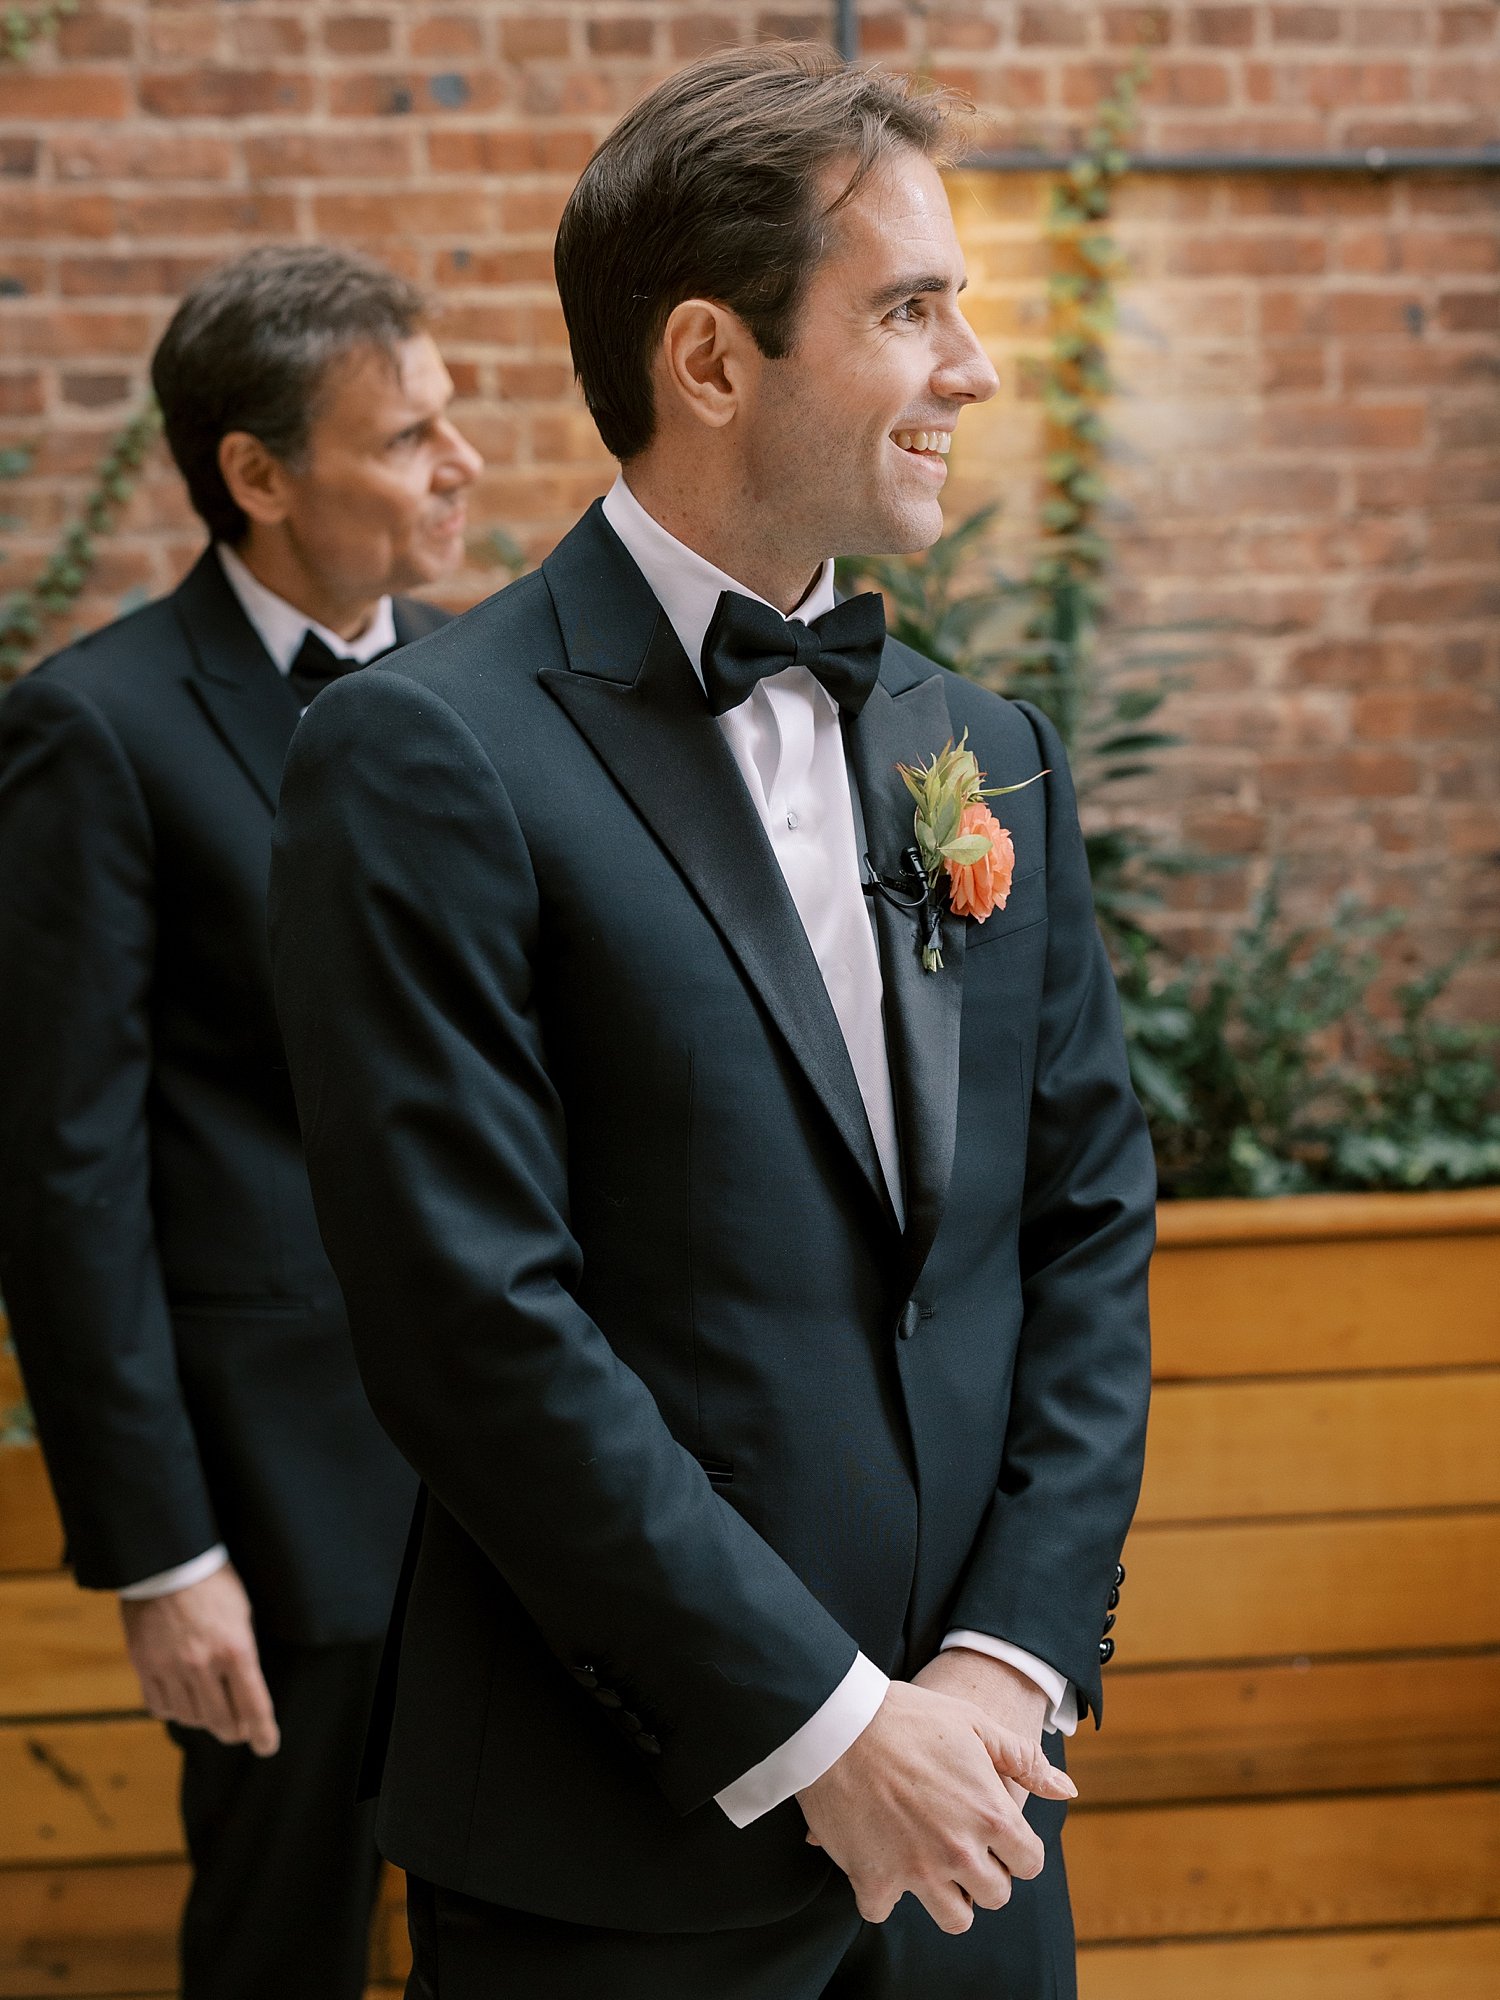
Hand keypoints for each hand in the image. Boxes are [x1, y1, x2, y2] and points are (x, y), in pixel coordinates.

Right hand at [119, 1564, 279, 1755]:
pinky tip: (182, 1699)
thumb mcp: (243, 1612)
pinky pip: (161, 1708)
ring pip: (191, 1718)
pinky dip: (174, 1710)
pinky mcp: (144, 1667)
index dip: (263, 1733)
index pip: (254, 1707)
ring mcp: (170, 1668)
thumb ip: (244, 1653)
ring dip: (204, 1720)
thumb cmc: (214, 1582)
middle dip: (235, 1731)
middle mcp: (203, 1664)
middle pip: (221, 1722)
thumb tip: (246, 1690)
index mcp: (236, 1649)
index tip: (267, 1747)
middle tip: (239, 1731)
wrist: (166, 1561)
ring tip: (211, 1708)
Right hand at [795, 1679, 1074, 1935]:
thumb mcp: (973, 1722)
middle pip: (995, 1896)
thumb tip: (1067, 1790)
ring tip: (929, 1863)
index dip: (1017, 1849)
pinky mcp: (874, 1879)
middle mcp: (960, 1851)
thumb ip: (1023, 1760)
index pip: (1030, 1863)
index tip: (997, 1836)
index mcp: (991, 1815)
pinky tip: (879, 1860)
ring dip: (946, 1895)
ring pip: (953, 1917)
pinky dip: (881, 1892)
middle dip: (985, 1874)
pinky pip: (884, 1910)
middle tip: (961, 1847)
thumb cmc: (908, 1715)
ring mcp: (917, 1871)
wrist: (837, 1722)